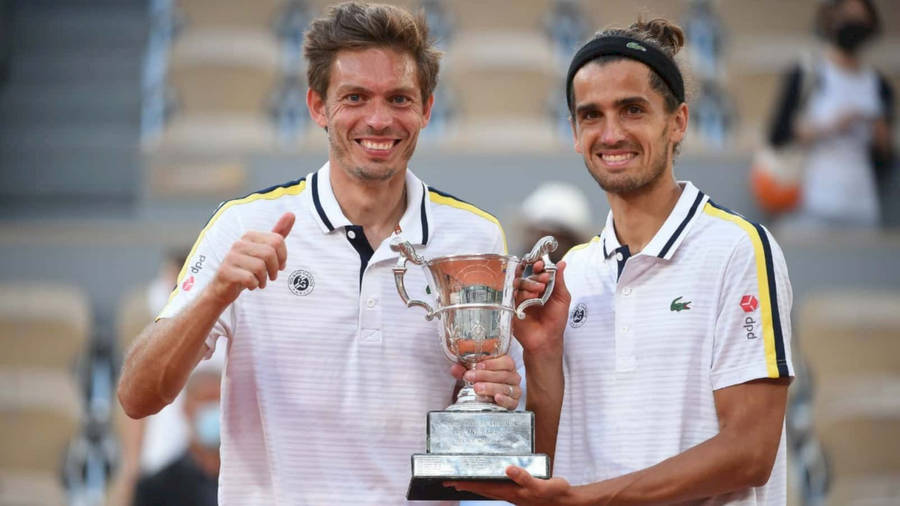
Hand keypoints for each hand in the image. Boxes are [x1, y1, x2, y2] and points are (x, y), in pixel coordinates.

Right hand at [206, 212, 294, 305]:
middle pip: (270, 253)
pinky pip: (249, 278)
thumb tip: (291, 214)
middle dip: (274, 269)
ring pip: (260, 267)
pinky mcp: (225, 271)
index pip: (277, 240)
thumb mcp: (264, 250)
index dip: (283, 256)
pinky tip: (250, 285)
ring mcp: (231, 257)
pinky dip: (254, 285)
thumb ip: (278, 234)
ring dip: (264, 279)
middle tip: (271, 276)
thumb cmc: (247, 269)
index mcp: (249, 236)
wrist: (224, 288)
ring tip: (260, 281)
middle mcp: (239, 243)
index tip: (279, 266)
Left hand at [447, 466, 578, 504]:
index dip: (469, 484)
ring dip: (475, 486)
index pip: (485, 487)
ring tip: (462, 483)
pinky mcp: (520, 492)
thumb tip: (508, 468)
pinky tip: (488, 481)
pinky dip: (488, 484)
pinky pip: (498, 488)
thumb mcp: (540, 485)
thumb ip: (524, 477)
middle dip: (466, 486)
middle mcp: (510, 494)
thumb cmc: (554, 493)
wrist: (566, 502)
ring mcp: (514, 494)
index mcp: (512, 491)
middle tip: (449, 482)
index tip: (453, 481)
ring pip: (489, 489)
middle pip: (483, 489)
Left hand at [450, 355, 520, 409]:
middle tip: (470, 377)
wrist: (489, 400)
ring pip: (506, 388)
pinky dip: (504, 400)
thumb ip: (464, 370)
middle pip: (504, 375)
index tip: (478, 366)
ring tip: (477, 388)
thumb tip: (454, 368)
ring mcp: (515, 391)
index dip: (492, 363)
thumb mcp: (473, 373)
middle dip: (485, 375)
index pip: (506, 362)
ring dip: (490, 387)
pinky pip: (511, 402)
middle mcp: (513, 377)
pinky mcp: (513, 403)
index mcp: (507, 366)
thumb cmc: (483, 381)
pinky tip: (496, 398)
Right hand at [513, 261, 570, 355]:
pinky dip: (523, 293)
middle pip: (527, 276)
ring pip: (519, 284)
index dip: (538, 266)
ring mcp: (521, 299)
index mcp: (542, 287)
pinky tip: (531, 297)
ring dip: (530, 284)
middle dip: (536, 275)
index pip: (537, 272)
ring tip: (540, 290)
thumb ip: (559, 281)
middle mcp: (530, 291)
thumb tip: (561, 264)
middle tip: (545, 279)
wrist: (547, 339)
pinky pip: (514, 295)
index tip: (541, 264)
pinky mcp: (513, 307)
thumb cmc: (556, 321)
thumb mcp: (562, 298)